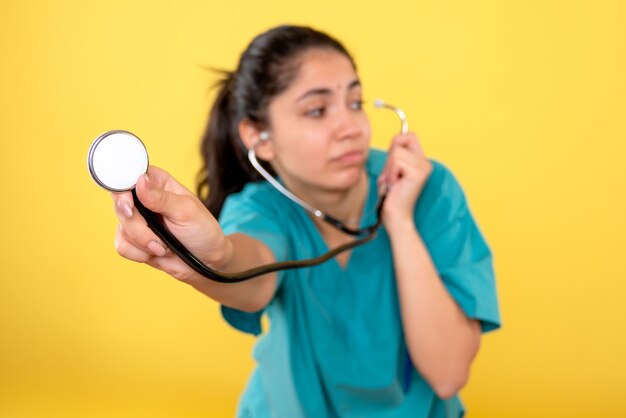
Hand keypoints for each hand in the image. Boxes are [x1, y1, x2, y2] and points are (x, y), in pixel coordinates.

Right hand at [111, 166, 227, 281]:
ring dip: (142, 242)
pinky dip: (139, 253)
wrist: (205, 260)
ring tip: (163, 246)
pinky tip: (156, 252)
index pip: (128, 177)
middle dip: (137, 226)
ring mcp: (137, 219)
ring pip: (121, 228)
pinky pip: (122, 246)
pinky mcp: (134, 239)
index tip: (129, 206)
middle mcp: (143, 198)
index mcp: (157, 182)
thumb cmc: (201, 229)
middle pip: (121, 205)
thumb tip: (141, 181)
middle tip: (155, 236)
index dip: (123, 191)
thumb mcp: (186, 211)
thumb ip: (161, 198)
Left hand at [377, 133, 432, 229]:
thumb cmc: (391, 196)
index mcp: (421, 162)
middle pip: (402, 139)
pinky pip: (396, 161)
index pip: (410, 136)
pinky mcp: (418, 173)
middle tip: (391, 175)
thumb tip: (396, 137)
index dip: (397, 143)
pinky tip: (395, 185)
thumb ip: (394, 155)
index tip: (391, 163)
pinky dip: (390, 174)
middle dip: (390, 155)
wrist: (396, 216)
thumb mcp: (391, 170)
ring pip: (396, 152)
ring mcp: (423, 167)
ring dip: (388, 169)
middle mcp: (425, 163)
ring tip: (393, 183)